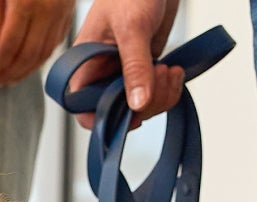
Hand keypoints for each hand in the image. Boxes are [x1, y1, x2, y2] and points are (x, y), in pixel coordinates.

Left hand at [0, 0, 76, 85]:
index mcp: (27, 2)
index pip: (9, 45)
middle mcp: (48, 10)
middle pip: (28, 54)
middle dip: (10, 73)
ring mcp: (62, 12)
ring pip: (44, 53)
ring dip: (25, 71)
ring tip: (8, 79)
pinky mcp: (68, 13)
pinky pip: (54, 43)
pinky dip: (40, 59)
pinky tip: (27, 65)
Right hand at [70, 0, 183, 127]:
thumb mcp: (131, 28)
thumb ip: (134, 67)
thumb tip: (137, 104)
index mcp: (85, 66)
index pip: (82, 108)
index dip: (102, 119)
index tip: (129, 115)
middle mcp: (102, 75)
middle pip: (116, 113)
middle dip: (144, 103)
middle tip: (159, 74)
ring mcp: (124, 75)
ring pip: (139, 108)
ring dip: (161, 96)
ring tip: (169, 69)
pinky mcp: (144, 72)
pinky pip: (155, 95)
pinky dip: (169, 89)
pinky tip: (174, 70)